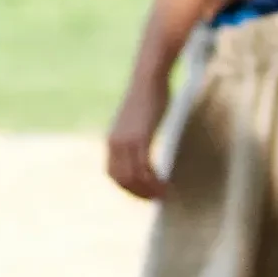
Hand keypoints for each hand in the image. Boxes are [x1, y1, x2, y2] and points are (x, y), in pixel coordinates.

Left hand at [105, 75, 171, 200]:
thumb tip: (143, 146)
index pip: (113, 175)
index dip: (127, 188)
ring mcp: (126, 142)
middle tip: (157, 198)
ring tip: (163, 194)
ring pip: (134, 178)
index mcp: (112, 141)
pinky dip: (154, 180)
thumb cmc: (148, 96)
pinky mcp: (140, 138)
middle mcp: (115, 144)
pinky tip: (165, 184)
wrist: (149, 78)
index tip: (144, 193)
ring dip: (149, 190)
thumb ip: (137, 136)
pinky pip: (145, 168)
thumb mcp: (138, 121)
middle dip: (139, 193)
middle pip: (122, 180)